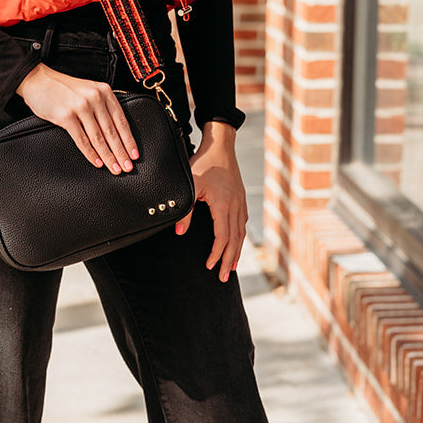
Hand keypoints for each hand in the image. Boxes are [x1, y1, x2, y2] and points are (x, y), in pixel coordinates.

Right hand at [16, 62, 138, 173]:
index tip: (134, 154)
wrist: (37, 80)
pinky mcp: (66, 116)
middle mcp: (95, 98)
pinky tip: (98, 162)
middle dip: (121, 152)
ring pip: (99, 138)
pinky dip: (91, 153)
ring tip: (115, 168)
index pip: (121, 120)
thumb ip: (102, 106)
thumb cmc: (63, 88)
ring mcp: (80, 107)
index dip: (129, 140)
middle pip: (112, 131)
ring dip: (109, 156)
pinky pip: (82, 140)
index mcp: (104, 91)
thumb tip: (115, 133)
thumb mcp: (89, 91)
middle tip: (128, 167)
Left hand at [175, 120, 246, 279]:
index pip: (223, 236)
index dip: (218, 254)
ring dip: (237, 251)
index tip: (211, 266)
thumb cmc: (203, 163)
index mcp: (223, 204)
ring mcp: (240, 202)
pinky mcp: (241, 198)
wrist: (220, 145)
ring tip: (233, 266)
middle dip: (230, 260)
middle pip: (235, 240)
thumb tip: (179, 233)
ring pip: (241, 233)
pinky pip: (243, 223)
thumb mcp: (190, 186)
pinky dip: (240, 237)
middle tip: (224, 277)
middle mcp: (236, 206)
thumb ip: (184, 211)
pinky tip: (236, 243)